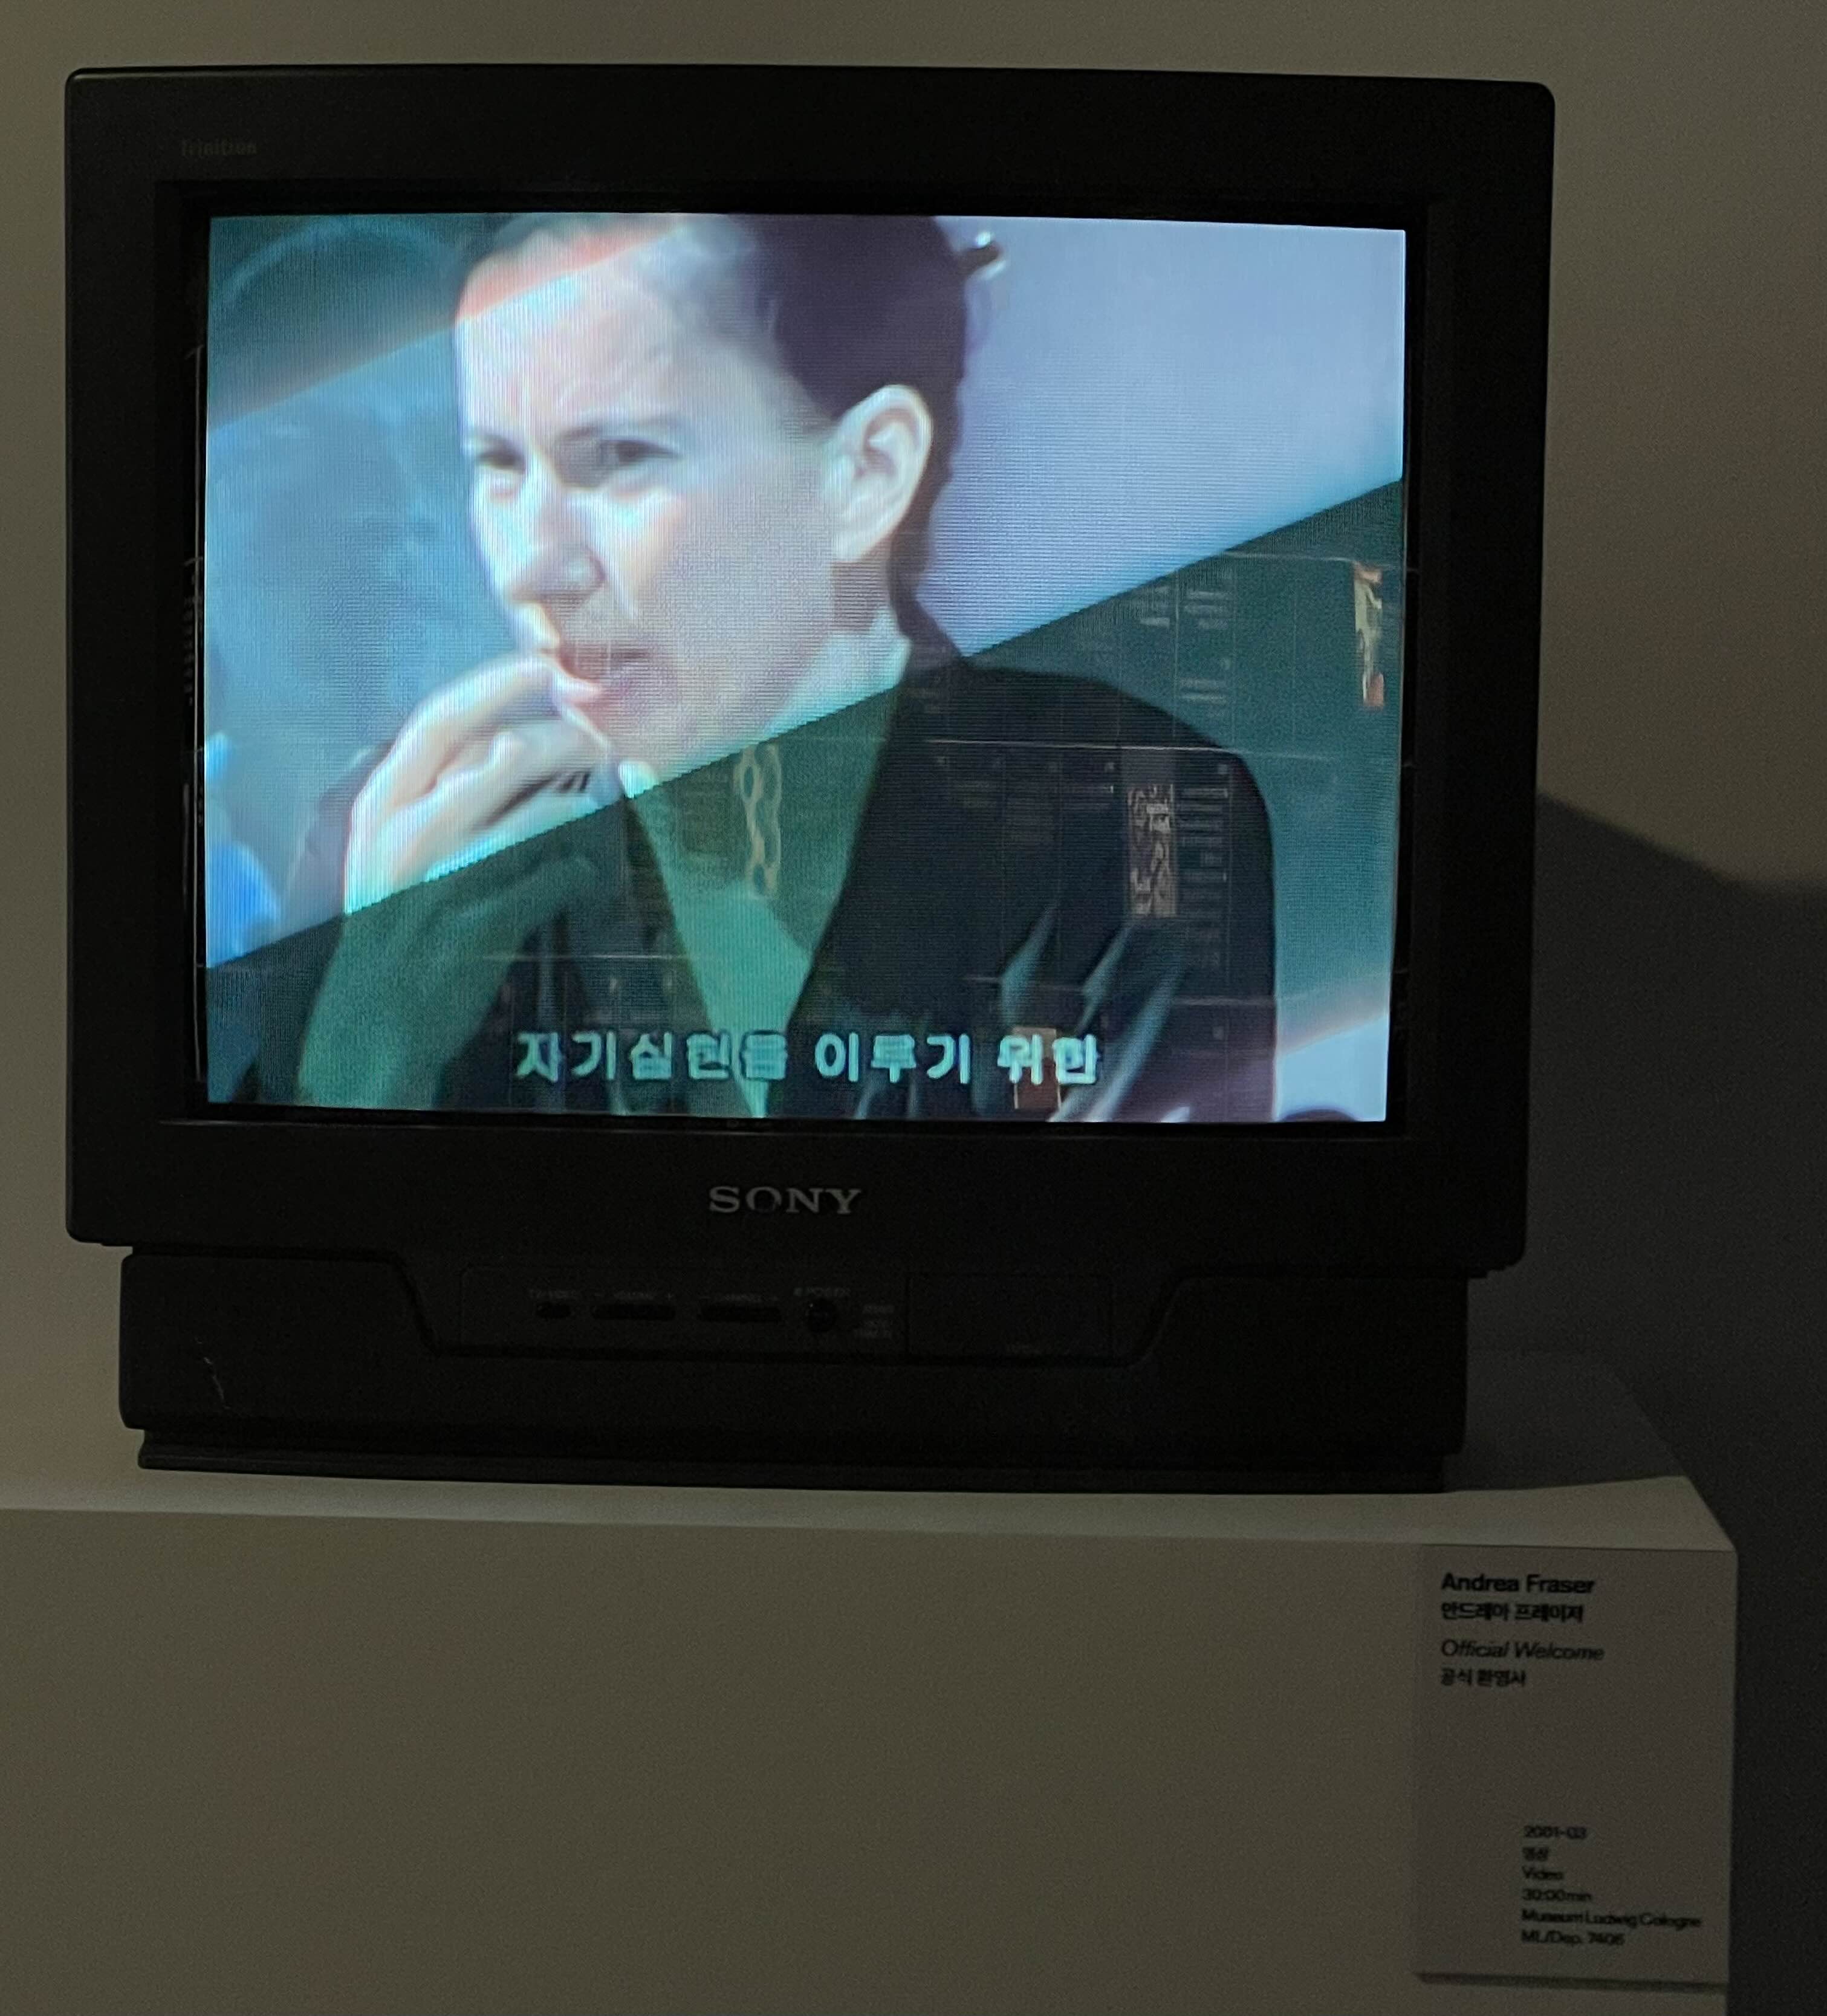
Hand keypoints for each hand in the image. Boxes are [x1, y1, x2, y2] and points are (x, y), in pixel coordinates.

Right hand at [343, 654, 613, 912]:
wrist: (367, 1026)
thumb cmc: (391, 930)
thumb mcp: (389, 852)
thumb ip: (432, 796)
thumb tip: (504, 744)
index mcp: (379, 804)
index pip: (442, 720)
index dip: (498, 685)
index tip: (547, 667)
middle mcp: (401, 833)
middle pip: (496, 756)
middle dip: (560, 738)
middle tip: (601, 736)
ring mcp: (437, 882)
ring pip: (526, 818)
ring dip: (579, 802)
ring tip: (610, 793)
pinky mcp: (472, 929)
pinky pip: (543, 884)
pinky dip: (575, 872)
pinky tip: (589, 871)